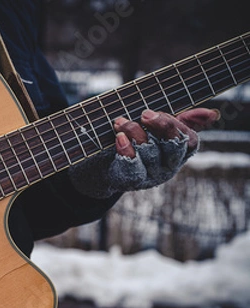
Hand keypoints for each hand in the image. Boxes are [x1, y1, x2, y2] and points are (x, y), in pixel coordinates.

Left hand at [68, 108, 219, 198]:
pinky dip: (125, 150)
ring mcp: (151, 176)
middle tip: (144, 113)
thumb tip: (210, 113)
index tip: (152, 112)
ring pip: (149, 151)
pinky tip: (119, 137)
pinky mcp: (132, 181)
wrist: (110, 168)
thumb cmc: (139, 144)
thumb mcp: (160, 132)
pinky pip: (132, 167)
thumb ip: (184, 121)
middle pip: (175, 146)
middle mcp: (168, 166)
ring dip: (133, 131)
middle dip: (162, 126)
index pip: (190, 140)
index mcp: (180, 154)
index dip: (174, 124)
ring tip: (119, 121)